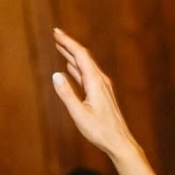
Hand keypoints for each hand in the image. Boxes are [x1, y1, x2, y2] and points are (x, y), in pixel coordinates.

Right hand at [51, 28, 138, 160]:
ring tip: (60, 47)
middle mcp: (100, 81)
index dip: (68, 42)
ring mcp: (102, 87)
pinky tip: (71, 67)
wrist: (119, 142)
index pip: (80, 55)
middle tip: (56, 34)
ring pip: (85, 66)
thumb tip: (55, 75)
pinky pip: (87, 75)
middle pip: (84, 57)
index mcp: (95, 82)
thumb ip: (67, 94)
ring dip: (72, 55)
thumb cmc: (100, 131)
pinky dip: (77, 68)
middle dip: (69, 45)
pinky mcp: (102, 94)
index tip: (56, 32)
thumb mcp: (79, 114)